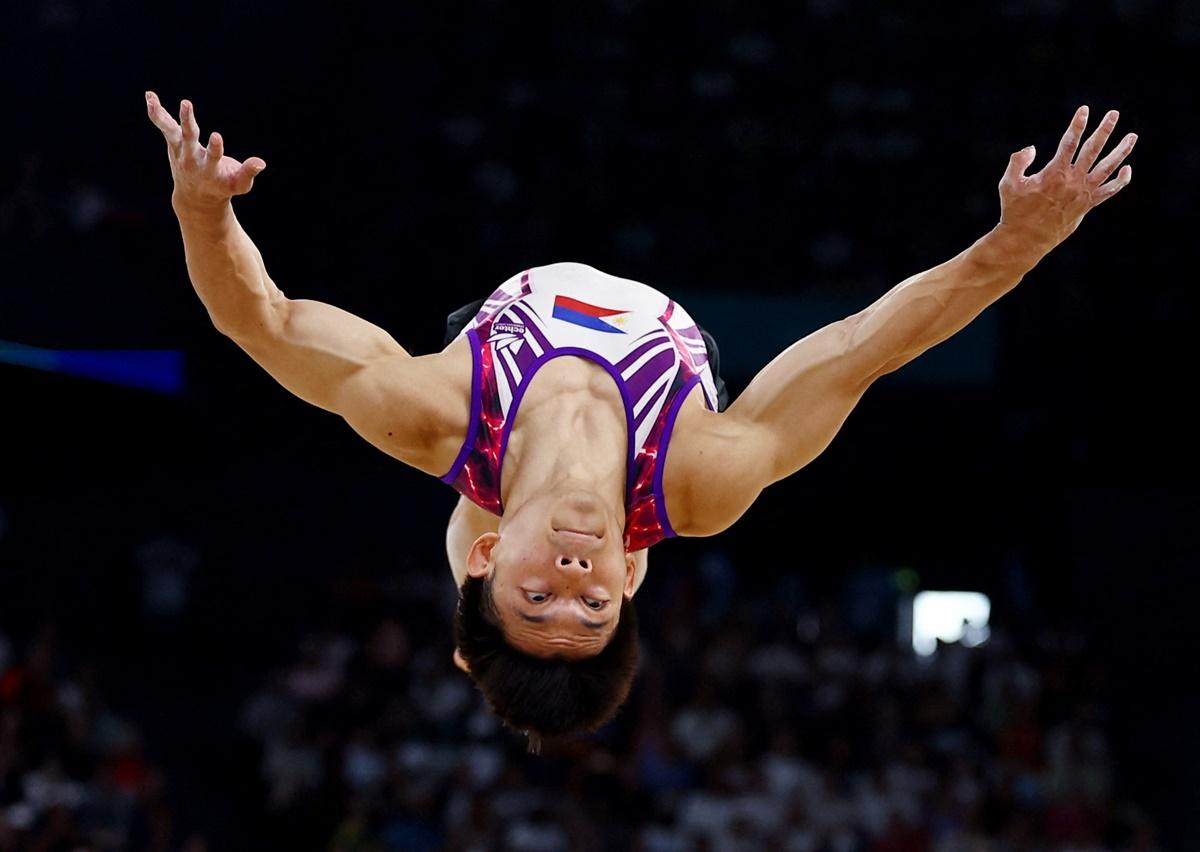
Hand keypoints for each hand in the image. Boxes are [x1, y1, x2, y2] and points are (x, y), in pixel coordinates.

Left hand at [145, 91, 266, 211]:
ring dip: (162, 116)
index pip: (213, 157)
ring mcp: (180, 151)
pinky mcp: (174, 143)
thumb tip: (260, 163)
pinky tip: (150, 96)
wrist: (196, 197)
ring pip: (171, 132)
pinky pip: (164, 125)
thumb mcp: (239, 185)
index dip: (215, 147)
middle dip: (188, 122)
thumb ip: (248, 173)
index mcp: (210, 170)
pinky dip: (157, 112)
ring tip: (152, 100)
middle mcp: (192, 159)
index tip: (216, 136)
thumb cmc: (222, 188)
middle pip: (189, 138)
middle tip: (186, 103)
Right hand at [997, 105, 1136, 257]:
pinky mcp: (1087, 205)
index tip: (1084, 110)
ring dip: (1121, 150)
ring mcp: (1083, 193)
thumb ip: (1018, 162)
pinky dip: (1120, 180)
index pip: (1070, 143)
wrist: (1026, 239)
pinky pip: (1109, 191)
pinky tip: (1127, 169)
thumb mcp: (1008, 184)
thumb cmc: (1014, 210)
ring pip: (1108, 167)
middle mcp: (1073, 181)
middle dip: (1104, 130)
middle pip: (1093, 149)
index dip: (1077, 125)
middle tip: (1114, 114)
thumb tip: (1032, 148)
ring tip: (1132, 136)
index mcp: (1054, 173)